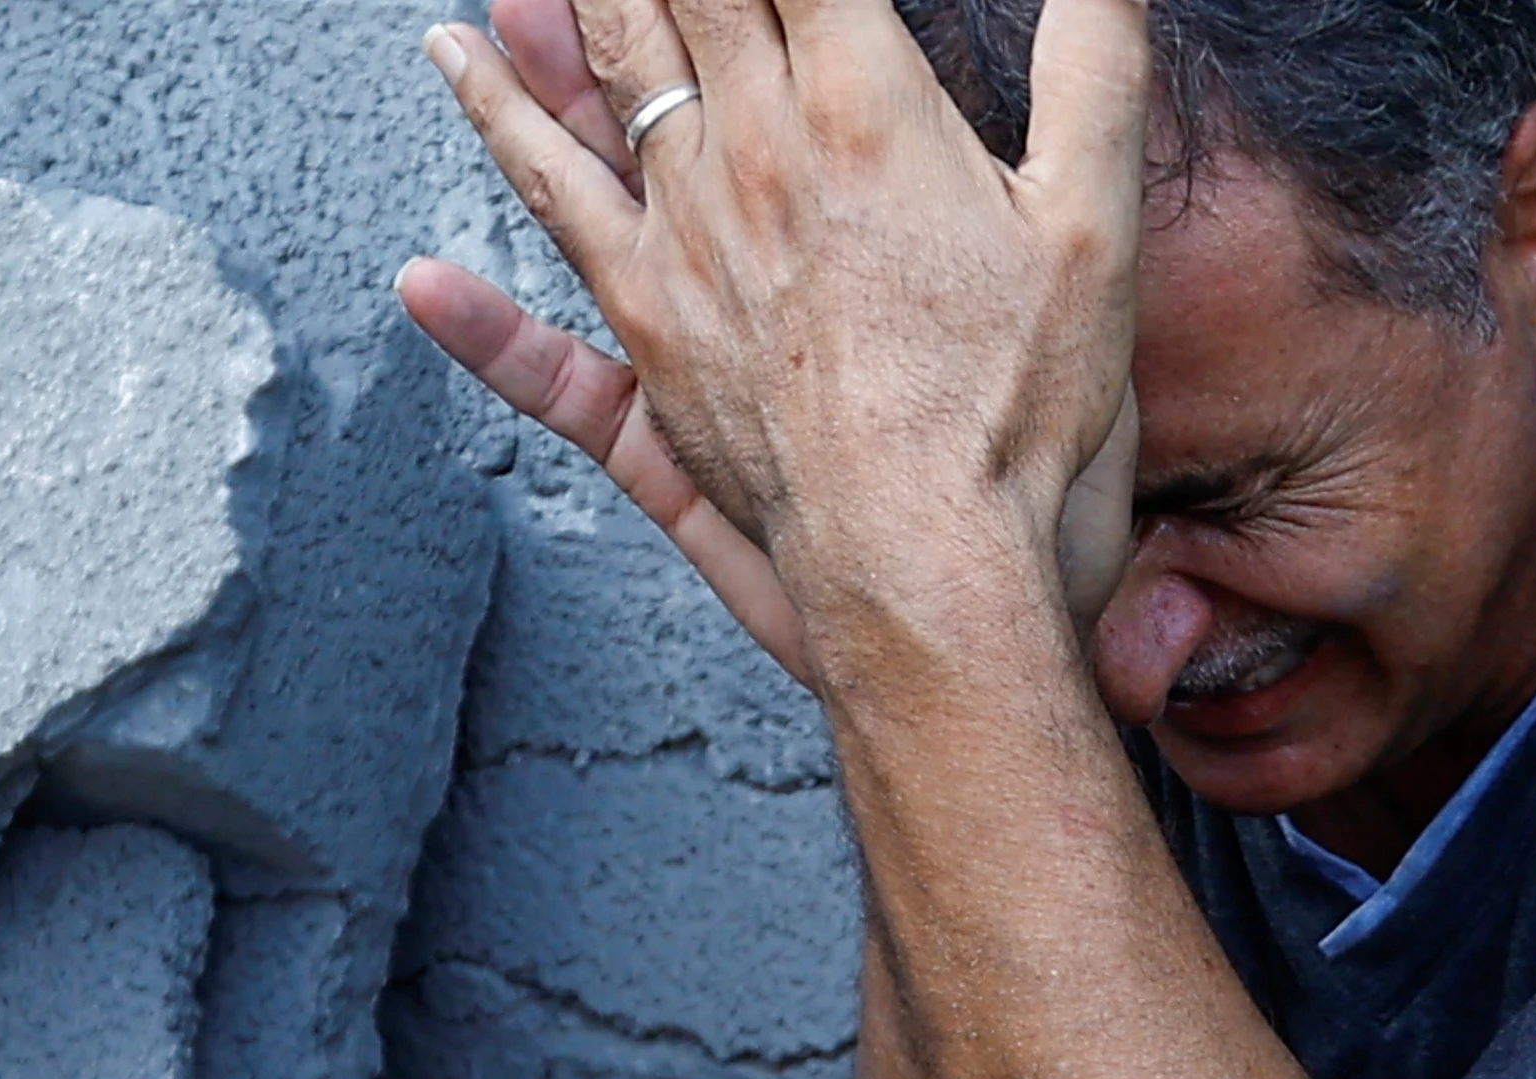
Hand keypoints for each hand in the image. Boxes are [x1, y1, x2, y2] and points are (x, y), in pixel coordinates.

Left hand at [419, 0, 1148, 672]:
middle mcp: (749, 151)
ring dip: (558, 14)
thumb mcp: (1098, 225)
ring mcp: (679, 237)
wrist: (931, 566)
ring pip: (594, 81)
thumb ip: (1096, 72)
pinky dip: (485, 165)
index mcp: (863, 107)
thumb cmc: (1022, 412)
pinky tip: (437, 157)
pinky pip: (542, 228)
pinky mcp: (644, 331)